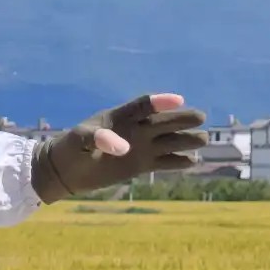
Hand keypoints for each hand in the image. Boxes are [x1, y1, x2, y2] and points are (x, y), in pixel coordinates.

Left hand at [32, 93, 206, 203]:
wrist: (65, 170)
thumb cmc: (70, 148)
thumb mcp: (79, 140)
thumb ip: (98, 138)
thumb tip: (122, 147)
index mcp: (120, 116)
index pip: (143, 105)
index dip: (160, 101)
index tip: (178, 99)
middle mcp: (135, 129)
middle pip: (163, 121)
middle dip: (182, 119)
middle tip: (201, 118)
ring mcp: (140, 146)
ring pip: (168, 141)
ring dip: (185, 140)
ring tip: (203, 140)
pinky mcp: (140, 164)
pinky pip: (163, 161)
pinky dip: (177, 162)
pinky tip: (193, 161)